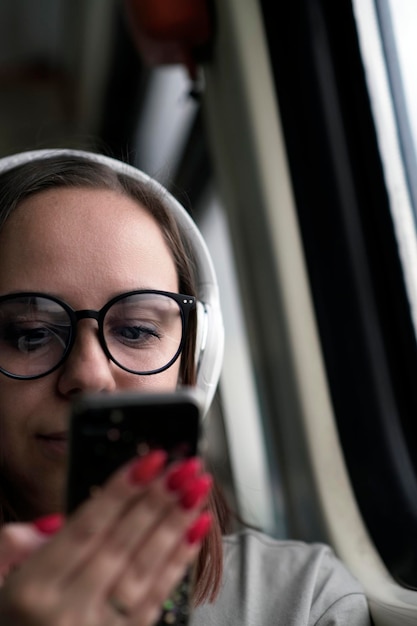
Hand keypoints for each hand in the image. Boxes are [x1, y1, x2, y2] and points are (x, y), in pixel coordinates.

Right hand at [0, 451, 211, 625]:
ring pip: (146, 568)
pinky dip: (180, 560)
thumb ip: (12, 545)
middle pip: (121, 543)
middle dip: (157, 499)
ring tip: (197, 488)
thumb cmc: (14, 618)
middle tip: (183, 466)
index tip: (149, 461)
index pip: (85, 528)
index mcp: (33, 589)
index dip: (120, 491)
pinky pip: (157, 598)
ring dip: (176, 523)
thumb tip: (54, 521)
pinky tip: (196, 530)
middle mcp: (68, 610)